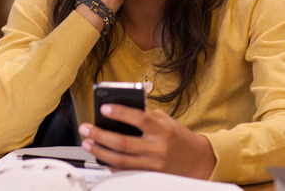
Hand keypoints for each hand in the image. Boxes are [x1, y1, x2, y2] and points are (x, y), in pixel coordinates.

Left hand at [79, 104, 215, 179]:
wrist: (198, 160)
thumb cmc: (178, 138)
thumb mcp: (166, 121)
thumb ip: (146, 117)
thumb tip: (120, 115)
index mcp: (162, 130)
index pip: (140, 119)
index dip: (121, 113)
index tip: (104, 108)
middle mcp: (157, 148)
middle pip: (123, 142)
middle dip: (100, 135)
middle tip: (86, 128)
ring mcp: (152, 165)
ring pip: (120, 160)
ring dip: (100, 151)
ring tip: (87, 143)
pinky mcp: (149, 176)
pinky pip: (125, 171)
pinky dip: (110, 164)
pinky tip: (100, 156)